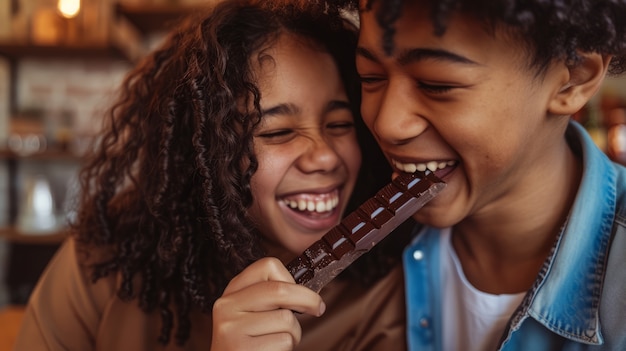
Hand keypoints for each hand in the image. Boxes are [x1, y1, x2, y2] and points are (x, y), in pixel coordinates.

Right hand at [210, 257, 325, 350]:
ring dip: (294, 333)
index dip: (291, 278)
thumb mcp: (252, 313)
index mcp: (232, 292)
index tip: (302, 291)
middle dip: (307, 299)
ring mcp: (232, 328)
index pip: (267, 266)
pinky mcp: (241, 349)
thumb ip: (271, 298)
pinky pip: (283, 341)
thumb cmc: (250, 342)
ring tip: (278, 340)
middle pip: (280, 290)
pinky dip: (286, 348)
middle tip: (318, 308)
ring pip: (286, 319)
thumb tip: (310, 293)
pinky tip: (271, 350)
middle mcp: (227, 306)